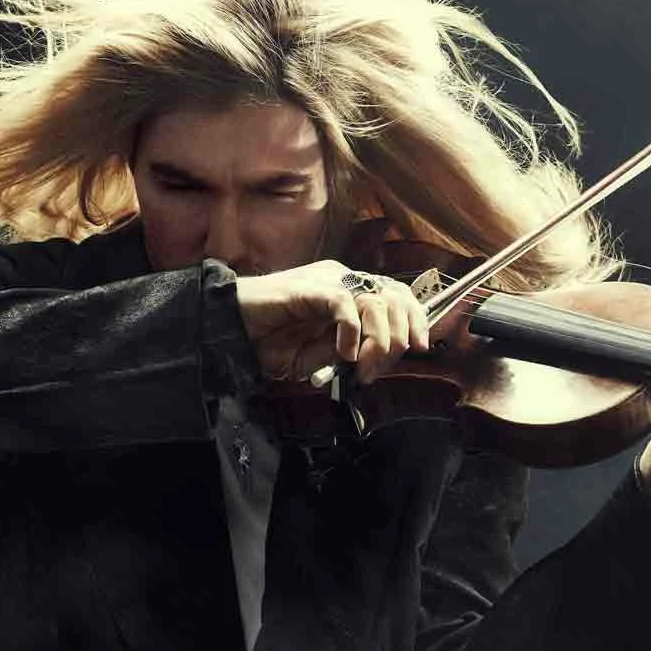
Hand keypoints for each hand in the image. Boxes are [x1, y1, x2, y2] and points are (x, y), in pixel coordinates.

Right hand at [235, 260, 430, 384]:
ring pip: (377, 302)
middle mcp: (342, 279)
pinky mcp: (310, 288)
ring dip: (377, 342)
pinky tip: (343, 354)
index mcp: (348, 291)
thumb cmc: (269, 340)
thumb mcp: (317, 354)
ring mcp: (327, 280)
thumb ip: (346, 350)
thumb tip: (374, 356)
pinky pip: (345, 305)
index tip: (419, 349)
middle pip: (396, 297)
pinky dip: (351, 333)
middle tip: (374, 370)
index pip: (398, 295)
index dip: (416, 320)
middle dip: (398, 339)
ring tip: (360, 368)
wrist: (231, 328)